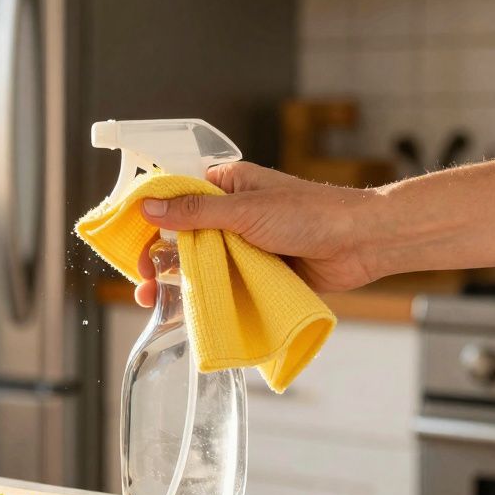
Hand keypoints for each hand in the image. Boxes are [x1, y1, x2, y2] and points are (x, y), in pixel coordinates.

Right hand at [133, 162, 381, 307]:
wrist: (361, 243)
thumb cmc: (311, 214)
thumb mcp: (245, 211)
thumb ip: (196, 212)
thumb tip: (149, 208)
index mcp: (228, 185)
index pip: (177, 197)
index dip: (152, 220)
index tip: (133, 244)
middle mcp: (233, 213)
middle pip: (184, 235)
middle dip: (160, 258)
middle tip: (143, 282)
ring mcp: (246, 244)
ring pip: (203, 262)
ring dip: (180, 279)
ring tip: (154, 301)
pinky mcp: (260, 271)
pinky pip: (226, 282)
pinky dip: (207, 294)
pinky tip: (187, 309)